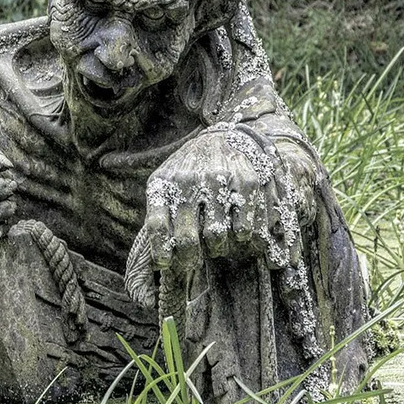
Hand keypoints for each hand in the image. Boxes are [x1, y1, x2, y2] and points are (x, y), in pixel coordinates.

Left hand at [143, 125, 313, 272]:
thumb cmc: (187, 172)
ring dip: (217, 248)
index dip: (160, 251)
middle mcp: (189, 179)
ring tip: (216, 245)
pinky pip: (244, 228)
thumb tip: (160, 263)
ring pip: (216, 236)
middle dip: (189, 258)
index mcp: (164, 182)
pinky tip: (239, 235)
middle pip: (187, 239)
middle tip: (192, 261)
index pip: (157, 223)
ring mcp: (218, 180)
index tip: (164, 265)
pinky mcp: (246, 181)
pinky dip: (243, 240)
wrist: (221, 138)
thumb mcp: (165, 184)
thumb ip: (159, 214)